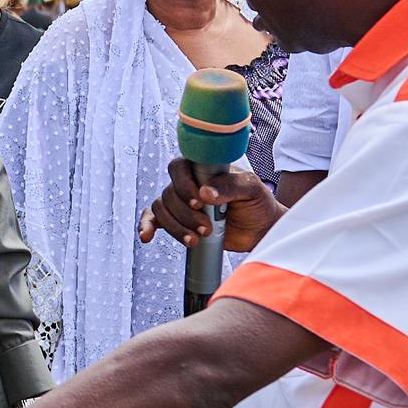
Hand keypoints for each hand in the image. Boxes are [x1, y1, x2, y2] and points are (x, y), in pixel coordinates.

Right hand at [141, 159, 281, 253]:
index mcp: (203, 169)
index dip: (183, 185)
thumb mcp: (251, 188)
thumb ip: (230, 186)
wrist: (260, 229)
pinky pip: (155, 220)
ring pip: (162, 209)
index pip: (179, 167)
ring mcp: (182, 203)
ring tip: (196, 239)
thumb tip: (205, 193)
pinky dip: (147, 226)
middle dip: (185, 214)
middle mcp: (189, 184)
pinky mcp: (179, 221)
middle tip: (207, 228)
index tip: (199, 202)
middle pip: (169, 193)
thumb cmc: (258, 203)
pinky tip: (147, 236)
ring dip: (175, 226)